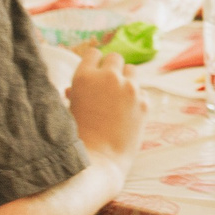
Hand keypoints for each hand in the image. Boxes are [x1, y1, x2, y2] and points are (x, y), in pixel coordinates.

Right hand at [66, 46, 147, 163]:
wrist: (98, 161)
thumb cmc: (77, 139)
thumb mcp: (69, 111)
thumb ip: (75, 94)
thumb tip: (72, 90)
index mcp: (85, 77)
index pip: (93, 53)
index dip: (93, 63)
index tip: (94, 72)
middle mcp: (109, 77)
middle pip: (115, 58)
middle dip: (111, 69)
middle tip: (106, 85)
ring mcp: (130, 88)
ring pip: (132, 71)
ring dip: (125, 80)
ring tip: (118, 98)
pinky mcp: (145, 101)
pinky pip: (142, 91)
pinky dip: (136, 98)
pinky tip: (128, 113)